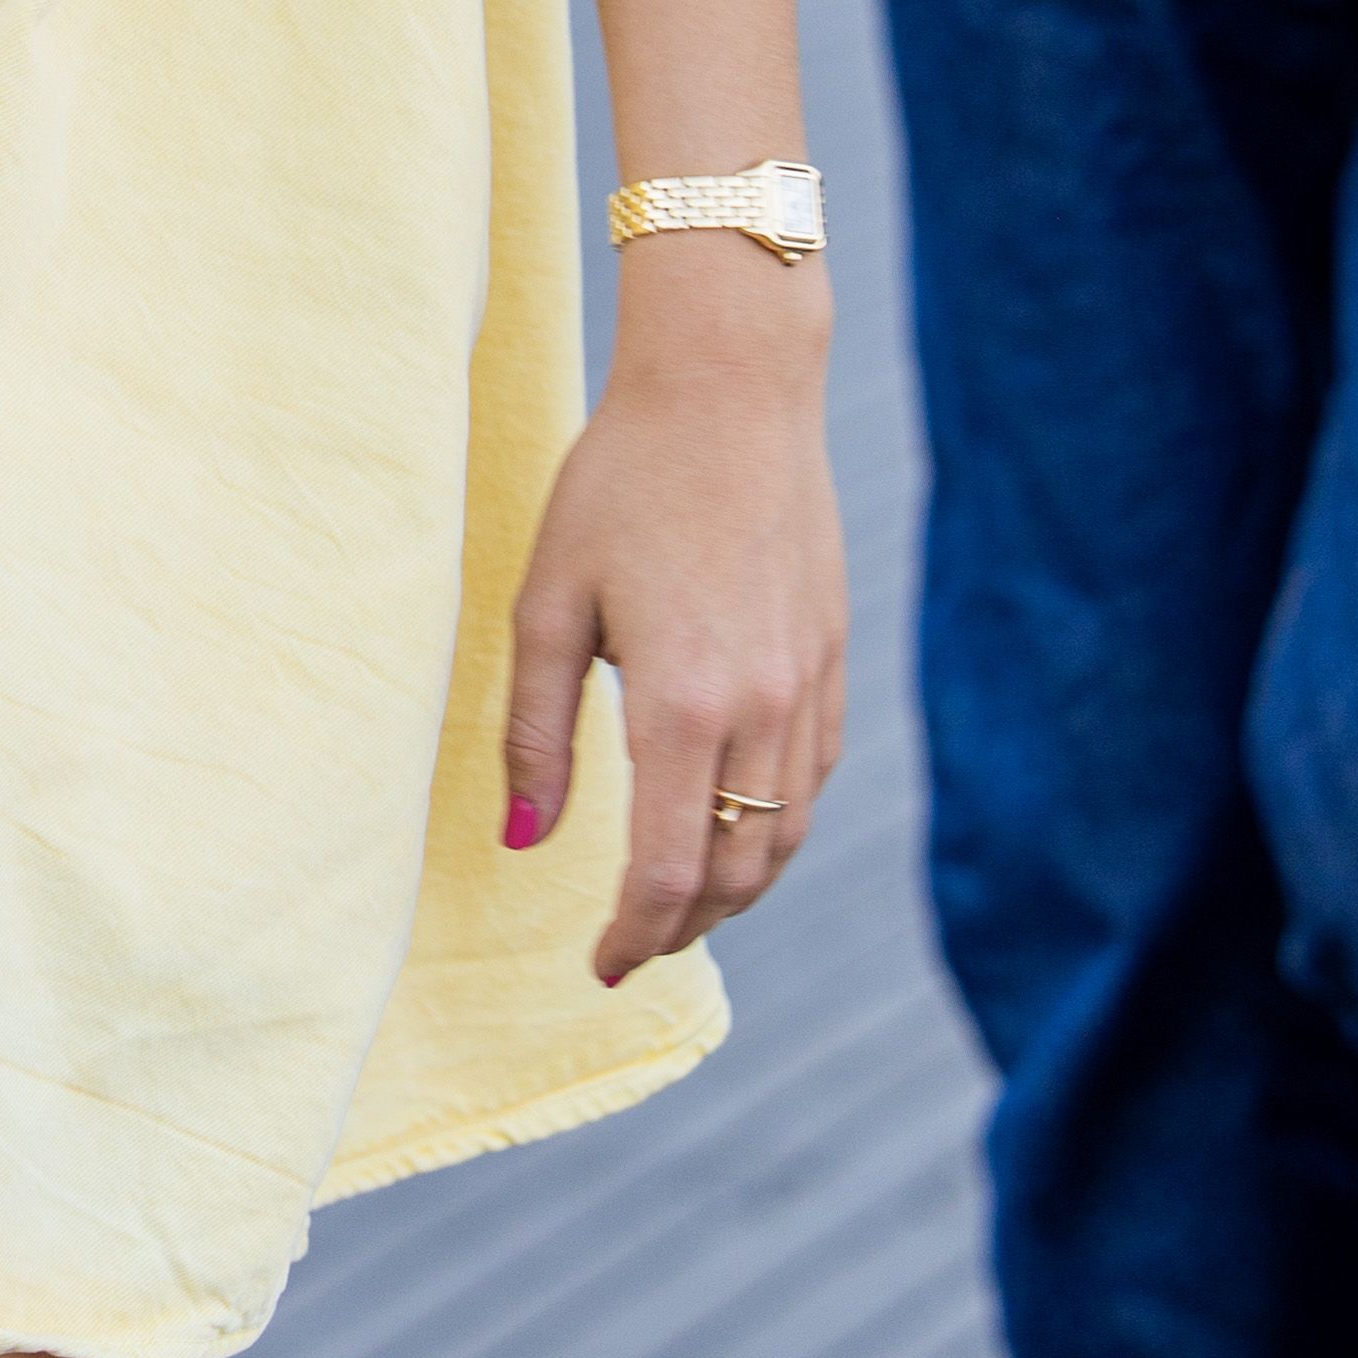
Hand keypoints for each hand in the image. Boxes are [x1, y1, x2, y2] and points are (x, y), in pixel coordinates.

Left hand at [502, 235, 844, 977]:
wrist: (731, 390)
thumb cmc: (622, 483)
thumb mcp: (548, 601)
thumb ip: (535, 732)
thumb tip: (526, 843)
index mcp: (683, 704)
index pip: (666, 874)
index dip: (632, 937)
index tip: (599, 967)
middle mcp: (760, 710)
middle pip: (735, 875)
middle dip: (682, 927)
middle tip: (630, 943)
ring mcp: (808, 686)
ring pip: (785, 837)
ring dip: (733, 888)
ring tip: (677, 901)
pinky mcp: (832, 657)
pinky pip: (813, 779)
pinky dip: (776, 829)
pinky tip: (733, 824)